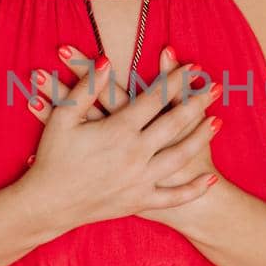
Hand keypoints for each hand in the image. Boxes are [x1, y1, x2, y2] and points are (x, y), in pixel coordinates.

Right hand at [21, 50, 220, 227]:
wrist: (48, 205)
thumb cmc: (52, 158)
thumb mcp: (63, 118)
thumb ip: (86, 88)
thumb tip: (107, 61)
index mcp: (118, 130)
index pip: (154, 98)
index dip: (175, 80)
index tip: (192, 67)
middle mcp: (135, 154)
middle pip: (174, 123)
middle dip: (196, 103)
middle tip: (216, 88)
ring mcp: (140, 180)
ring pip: (180, 156)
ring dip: (200, 138)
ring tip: (218, 122)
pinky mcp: (139, 201)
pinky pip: (172, 197)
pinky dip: (193, 190)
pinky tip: (210, 180)